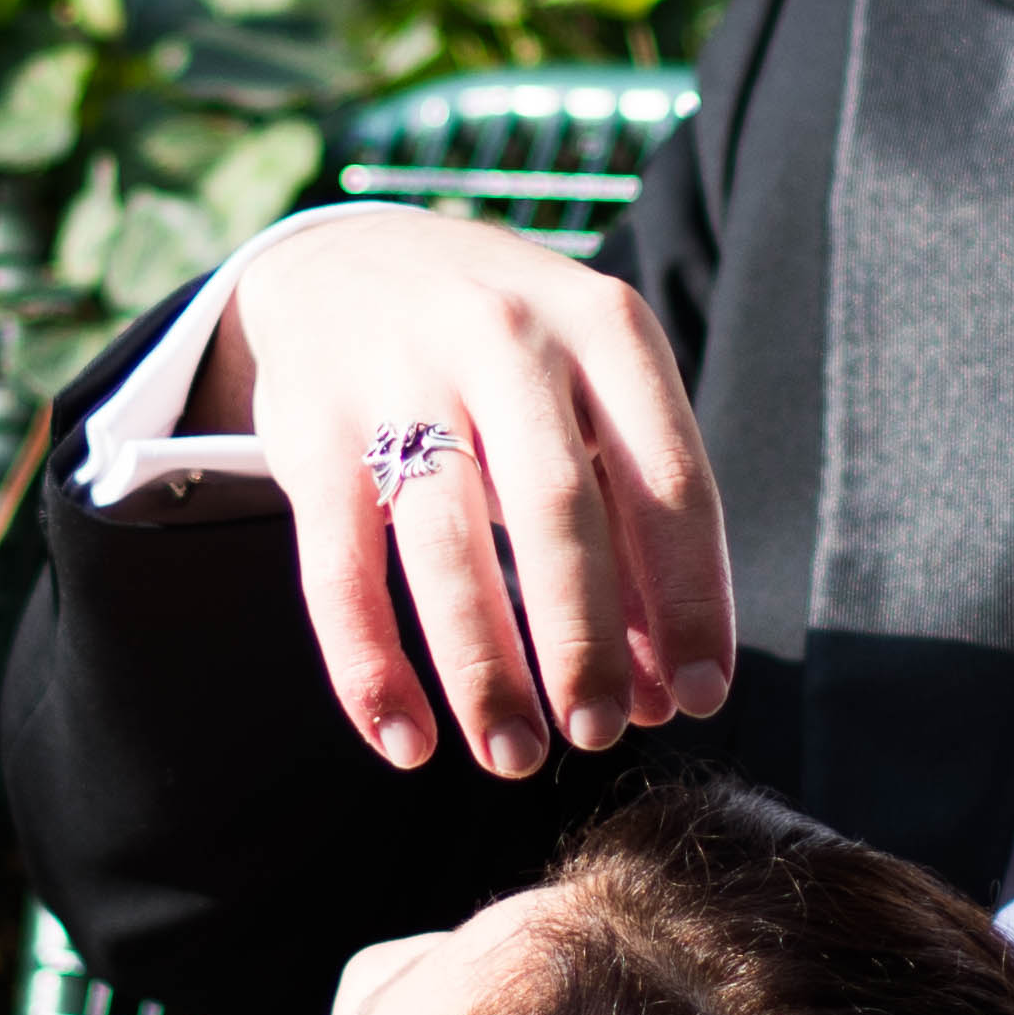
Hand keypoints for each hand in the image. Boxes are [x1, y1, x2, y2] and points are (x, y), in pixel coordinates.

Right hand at [193, 208, 732, 780]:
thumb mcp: (590, 397)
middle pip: (556, 510)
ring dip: (482, 668)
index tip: (701, 697)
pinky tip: (404, 739)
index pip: (668, 478)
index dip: (691, 596)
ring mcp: (400, 378)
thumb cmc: (508, 357)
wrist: (347, 258)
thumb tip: (665, 691)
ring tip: (513, 756)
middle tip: (597, 736)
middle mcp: (506, 337)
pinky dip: (369, 665)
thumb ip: (633, 528)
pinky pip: (340, 569)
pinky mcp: (311, 429)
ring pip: (444, 546)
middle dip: (583, 639)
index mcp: (606, 326)